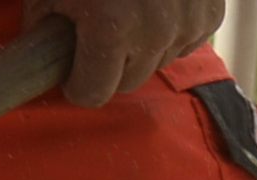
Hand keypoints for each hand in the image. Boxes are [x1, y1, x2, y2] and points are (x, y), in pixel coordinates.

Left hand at [30, 0, 225, 104]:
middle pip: (126, 83)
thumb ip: (43, 28)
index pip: (91, 94)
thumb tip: (43, 59)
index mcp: (112, 28)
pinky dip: (171, 31)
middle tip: (99, 31)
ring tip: (129, 9)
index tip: (73, 65)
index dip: (76, 81)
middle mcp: (155, 31)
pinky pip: (186, 43)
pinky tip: (157, 4)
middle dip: (109, 66)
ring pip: (157, 63)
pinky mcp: (212, 13)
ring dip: (141, 48)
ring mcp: (189, 22)